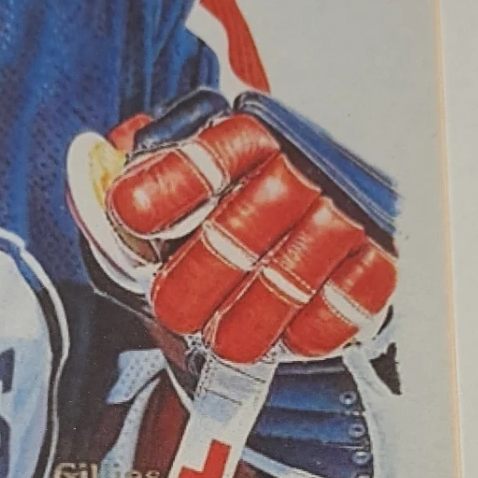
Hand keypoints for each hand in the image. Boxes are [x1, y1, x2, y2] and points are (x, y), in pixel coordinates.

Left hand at [104, 110, 396, 364]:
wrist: (319, 226)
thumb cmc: (233, 210)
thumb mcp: (183, 184)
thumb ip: (138, 177)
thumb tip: (98, 162)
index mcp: (248, 135)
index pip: (209, 156)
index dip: (167, 188)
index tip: (132, 214)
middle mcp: (303, 164)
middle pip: (246, 223)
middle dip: (201, 277)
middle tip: (174, 312)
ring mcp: (346, 211)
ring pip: (293, 270)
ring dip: (251, 317)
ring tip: (226, 342)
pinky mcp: (380, 257)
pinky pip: (350, 300)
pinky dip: (314, 329)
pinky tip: (290, 340)